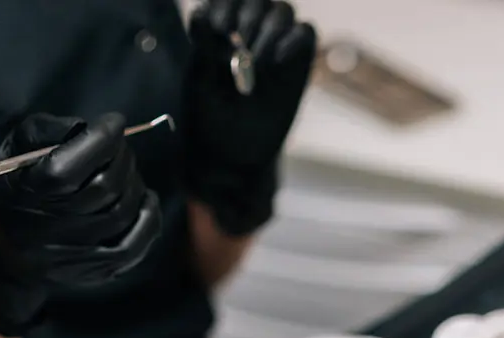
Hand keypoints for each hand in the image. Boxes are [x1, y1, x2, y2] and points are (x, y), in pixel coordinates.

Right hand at [0, 113, 161, 337]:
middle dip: (120, 155)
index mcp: (39, 187)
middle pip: (111, 180)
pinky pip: (138, 241)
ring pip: (126, 207)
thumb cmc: (9, 193)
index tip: (112, 123)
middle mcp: (61, 221)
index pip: (88, 155)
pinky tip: (143, 200)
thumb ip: (46, 130)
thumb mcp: (12, 152)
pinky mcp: (99, 270)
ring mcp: (82, 249)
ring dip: (132, 181)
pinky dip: (148, 215)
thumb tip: (87, 126)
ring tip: (121, 172)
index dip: (107, 133)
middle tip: (115, 147)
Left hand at [183, 0, 317, 235]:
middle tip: (238, 44)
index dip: (225, 5)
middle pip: (259, 0)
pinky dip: (293, 38)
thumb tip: (198, 13)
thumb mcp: (199, 82)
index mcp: (217, 31)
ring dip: (268, 28)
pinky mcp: (298, 63)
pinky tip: (274, 60)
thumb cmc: (208, 118)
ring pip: (282, 11)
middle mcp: (248, 33)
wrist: (231, 156)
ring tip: (255, 61)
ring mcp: (275, 46)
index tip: (217, 28)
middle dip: (248, 16)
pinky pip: (305, 32)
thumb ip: (203, 47)